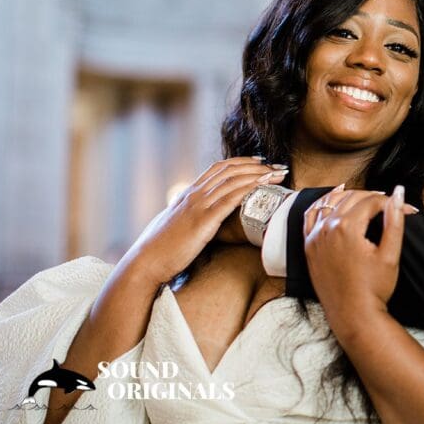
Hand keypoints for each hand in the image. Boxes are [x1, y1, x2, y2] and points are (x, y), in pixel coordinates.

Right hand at [125, 157, 287, 285]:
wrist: (146, 262)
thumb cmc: (161, 248)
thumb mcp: (176, 224)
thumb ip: (189, 214)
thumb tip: (202, 215)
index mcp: (188, 194)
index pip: (218, 168)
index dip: (241, 162)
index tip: (260, 161)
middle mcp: (194, 195)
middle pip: (230, 170)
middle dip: (256, 165)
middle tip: (276, 166)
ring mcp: (198, 206)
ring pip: (233, 180)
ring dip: (259, 174)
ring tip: (278, 173)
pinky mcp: (203, 221)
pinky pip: (230, 199)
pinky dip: (250, 187)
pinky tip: (264, 184)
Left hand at [303, 186, 407, 338]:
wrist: (353, 316)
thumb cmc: (373, 289)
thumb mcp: (390, 254)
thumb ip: (394, 220)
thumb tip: (398, 193)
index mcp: (346, 227)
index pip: (372, 201)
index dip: (391, 203)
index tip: (405, 210)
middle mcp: (326, 228)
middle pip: (352, 198)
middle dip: (374, 198)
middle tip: (391, 206)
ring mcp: (315, 237)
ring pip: (332, 202)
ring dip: (350, 198)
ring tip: (368, 202)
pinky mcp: (309, 247)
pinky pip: (312, 216)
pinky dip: (324, 205)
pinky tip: (334, 204)